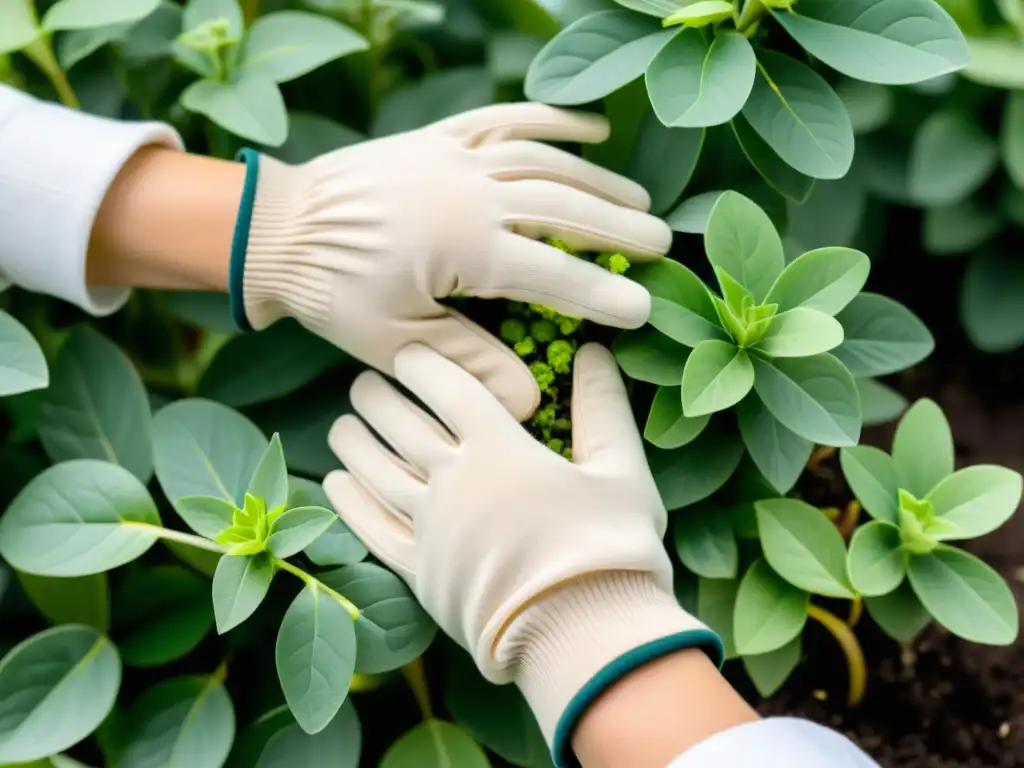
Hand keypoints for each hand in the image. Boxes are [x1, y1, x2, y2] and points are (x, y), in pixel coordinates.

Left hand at [239, 103, 670, 419]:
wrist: (275, 226)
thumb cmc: (331, 290)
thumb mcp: (394, 342)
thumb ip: (467, 364)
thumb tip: (530, 400)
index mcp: (465, 245)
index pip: (553, 273)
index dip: (603, 294)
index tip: (644, 310)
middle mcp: (471, 190)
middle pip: (565, 207)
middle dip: (618, 227)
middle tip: (662, 245)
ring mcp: (457, 156)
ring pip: (546, 161)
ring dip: (597, 179)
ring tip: (637, 201)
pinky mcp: (440, 137)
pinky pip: (508, 118)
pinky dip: (553, 119)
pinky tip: (591, 127)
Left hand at [323, 343, 721, 761]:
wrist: (584, 637)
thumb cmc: (611, 549)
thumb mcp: (623, 471)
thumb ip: (603, 407)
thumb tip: (595, 352)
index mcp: (500, 449)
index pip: (449, 389)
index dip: (425, 364)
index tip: (409, 352)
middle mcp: (453, 482)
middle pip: (400, 424)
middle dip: (377, 396)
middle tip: (365, 382)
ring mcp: (431, 530)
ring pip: (375, 472)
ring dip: (353, 442)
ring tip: (342, 424)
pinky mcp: (421, 574)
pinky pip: (371, 529)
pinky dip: (349, 501)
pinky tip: (335, 482)